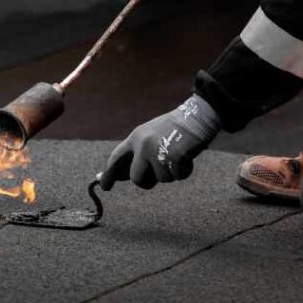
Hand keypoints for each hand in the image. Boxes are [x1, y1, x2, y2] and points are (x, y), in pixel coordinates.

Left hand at [99, 94, 221, 189]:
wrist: (197, 116)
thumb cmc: (176, 128)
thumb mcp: (151, 135)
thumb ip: (138, 154)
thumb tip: (123, 176)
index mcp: (136, 137)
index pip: (116, 159)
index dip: (108, 174)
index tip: (104, 186)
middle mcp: (143, 145)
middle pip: (137, 179)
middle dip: (148, 181)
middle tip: (161, 170)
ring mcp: (157, 151)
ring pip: (161, 179)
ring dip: (171, 172)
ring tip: (178, 154)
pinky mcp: (173, 158)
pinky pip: (177, 176)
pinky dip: (184, 171)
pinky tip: (187, 156)